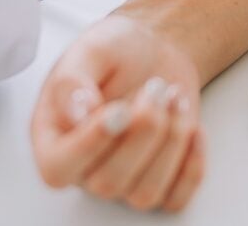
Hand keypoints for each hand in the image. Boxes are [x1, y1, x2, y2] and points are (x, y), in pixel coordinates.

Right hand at [31, 15, 204, 212]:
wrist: (155, 49)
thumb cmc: (116, 51)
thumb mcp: (89, 50)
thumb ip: (72, 81)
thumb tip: (74, 115)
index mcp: (54, 137)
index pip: (58, 168)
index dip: (91, 145)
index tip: (120, 109)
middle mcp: (85, 167)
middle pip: (108, 183)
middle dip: (143, 131)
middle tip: (156, 88)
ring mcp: (124, 178)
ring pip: (145, 193)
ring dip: (170, 143)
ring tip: (174, 97)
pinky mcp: (160, 180)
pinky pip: (176, 198)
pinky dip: (192, 165)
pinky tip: (193, 127)